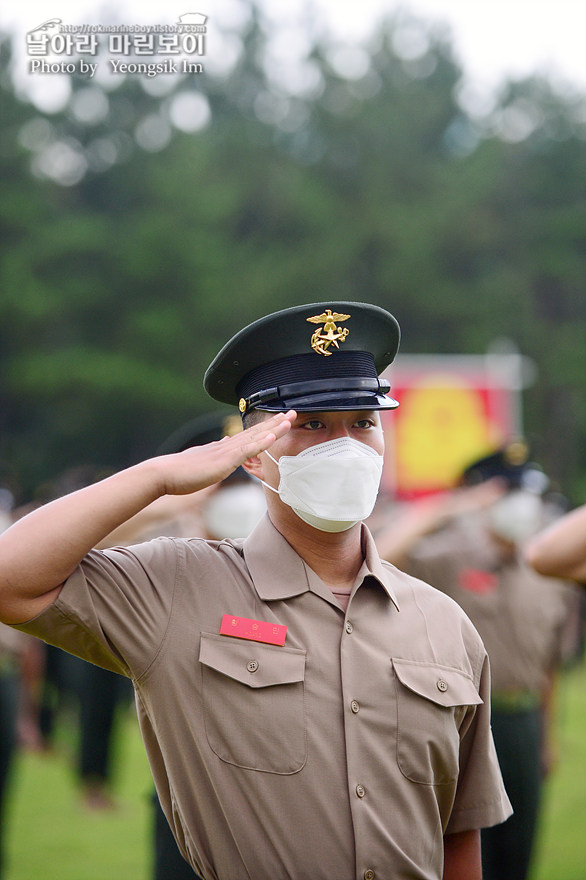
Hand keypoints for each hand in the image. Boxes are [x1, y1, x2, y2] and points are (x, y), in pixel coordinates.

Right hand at [155, 411, 295, 495]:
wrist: (163, 474)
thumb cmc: (179, 472)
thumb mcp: (201, 460)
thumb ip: (214, 451)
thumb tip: (225, 442)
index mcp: (222, 447)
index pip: (249, 435)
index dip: (266, 427)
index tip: (279, 421)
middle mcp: (226, 446)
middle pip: (256, 431)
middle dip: (275, 422)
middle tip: (292, 412)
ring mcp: (226, 452)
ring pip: (255, 437)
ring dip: (274, 428)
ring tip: (289, 419)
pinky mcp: (223, 461)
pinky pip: (246, 450)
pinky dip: (261, 442)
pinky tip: (273, 436)